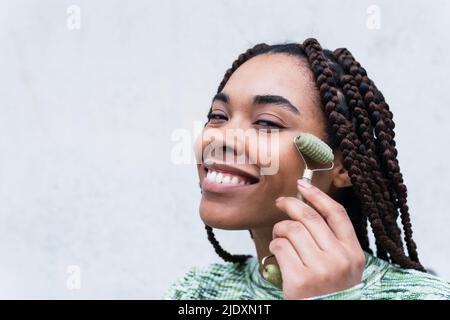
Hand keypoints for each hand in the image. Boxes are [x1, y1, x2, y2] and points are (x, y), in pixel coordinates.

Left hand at [270, 180, 365, 299]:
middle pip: (309, 217)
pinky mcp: (300, 280)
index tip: (303, 184)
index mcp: (354, 253)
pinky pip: (280, 247)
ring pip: (291, 230)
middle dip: (290, 204)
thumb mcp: (342, 265)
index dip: (318, 195)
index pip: (336, 214)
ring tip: (280, 237)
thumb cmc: (328, 289)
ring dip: (279, 230)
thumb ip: (332, 241)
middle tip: (280, 202)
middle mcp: (340, 259)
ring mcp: (321, 270)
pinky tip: (277, 254)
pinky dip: (274, 245)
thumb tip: (305, 207)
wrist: (325, 314)